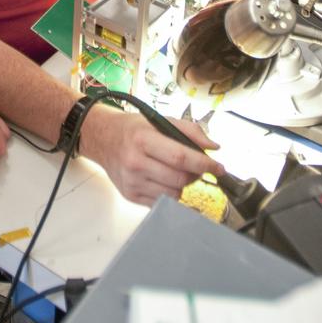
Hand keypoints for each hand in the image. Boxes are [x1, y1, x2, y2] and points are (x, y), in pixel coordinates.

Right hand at [81, 107, 221, 206]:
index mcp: (143, 139)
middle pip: (179, 179)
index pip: (181, 157)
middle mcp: (135, 162)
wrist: (102, 139)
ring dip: (182, 185)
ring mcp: (132, 182)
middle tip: (196, 167)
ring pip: (173, 194)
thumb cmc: (134, 129)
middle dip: (195, 175)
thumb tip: (214, 147)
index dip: (204, 164)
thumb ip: (189, 131)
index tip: (219, 168)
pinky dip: (169, 193)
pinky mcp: (130, 196)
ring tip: (176, 172)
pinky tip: (162, 180)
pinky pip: (161, 202)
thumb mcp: (159, 120)